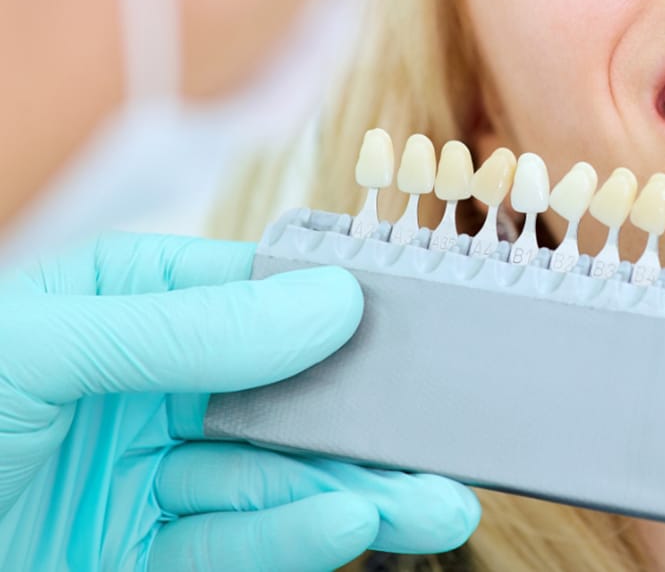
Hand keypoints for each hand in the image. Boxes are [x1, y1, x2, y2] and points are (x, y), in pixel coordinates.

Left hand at [0, 233, 478, 570]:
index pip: (256, 296)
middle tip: (443, 442)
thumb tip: (326, 304)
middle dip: (363, 425)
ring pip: (272, 481)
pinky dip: (292, 538)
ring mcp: (145, 475)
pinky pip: (230, 544)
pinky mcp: (137, 554)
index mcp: (126, 305)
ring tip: (430, 504)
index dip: (336, 314)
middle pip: (281, 398)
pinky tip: (347, 525)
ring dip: (352, 492)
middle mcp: (147, 386)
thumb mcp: (45, 350)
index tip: (409, 331)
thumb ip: (187, 328)